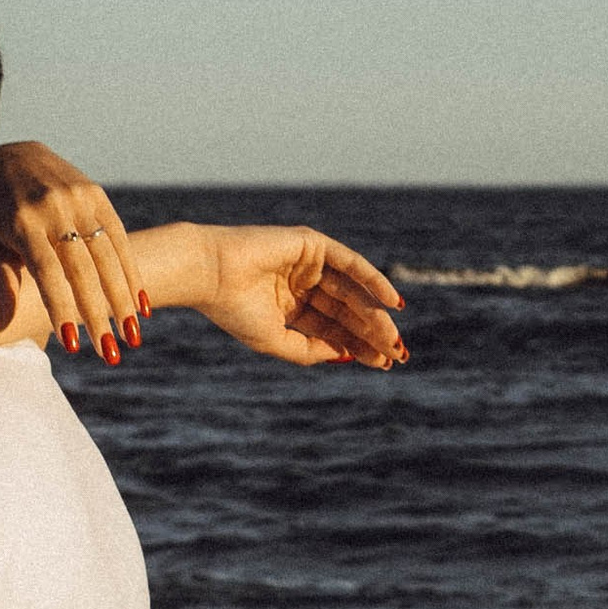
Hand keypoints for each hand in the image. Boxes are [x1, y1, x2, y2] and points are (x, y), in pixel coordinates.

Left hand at [0, 141, 145, 362]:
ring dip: (123, 300)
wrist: (9, 152)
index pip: (47, 272)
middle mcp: (54, 207)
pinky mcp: (96, 193)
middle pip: (82, 269)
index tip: (73, 344)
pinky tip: (141, 305)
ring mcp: (79, 197)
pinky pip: (119, 237)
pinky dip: (131, 273)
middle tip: (110, 355)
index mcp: (22, 221)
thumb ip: (1, 284)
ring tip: (132, 338)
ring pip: (107, 256)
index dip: (61, 308)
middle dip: (99, 315)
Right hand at [195, 226, 408, 368]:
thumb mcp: (275, 340)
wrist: (211, 274)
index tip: (383, 364)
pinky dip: (373, 281)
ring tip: (392, 337)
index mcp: (290, 308)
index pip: (333, 329)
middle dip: (371, 333)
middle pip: (346, 312)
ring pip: (351, 292)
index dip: (358, 346)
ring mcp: (308, 263)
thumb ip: (310, 350)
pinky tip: (392, 302)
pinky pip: (351, 264)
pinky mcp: (312, 243)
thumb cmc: (234, 310)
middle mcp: (301, 284)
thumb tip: (346, 355)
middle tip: (396, 354)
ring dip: (373, 314)